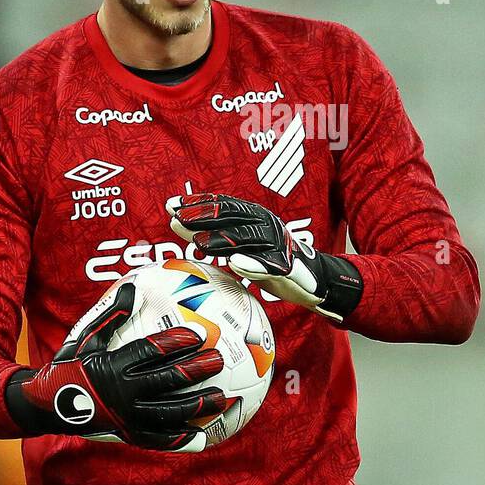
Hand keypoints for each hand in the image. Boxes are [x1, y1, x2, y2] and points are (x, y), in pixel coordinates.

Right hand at [13, 281, 226, 451]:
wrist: (47, 404)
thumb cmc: (71, 365)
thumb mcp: (87, 338)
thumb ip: (113, 315)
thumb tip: (133, 286)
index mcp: (113, 365)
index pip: (151, 352)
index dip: (176, 342)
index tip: (199, 334)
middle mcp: (122, 393)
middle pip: (167, 380)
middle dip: (196, 370)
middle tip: (219, 360)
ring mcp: (125, 418)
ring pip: (169, 412)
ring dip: (197, 404)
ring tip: (220, 397)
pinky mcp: (126, 435)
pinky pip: (157, 439)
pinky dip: (180, 439)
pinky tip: (201, 435)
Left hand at [165, 192, 362, 323]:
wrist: (312, 281)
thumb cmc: (272, 261)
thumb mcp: (241, 246)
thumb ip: (214, 235)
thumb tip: (176, 222)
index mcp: (255, 217)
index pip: (223, 205)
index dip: (197, 203)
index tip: (171, 204)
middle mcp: (266, 225)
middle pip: (232, 217)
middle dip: (204, 216)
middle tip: (177, 218)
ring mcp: (278, 245)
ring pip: (247, 238)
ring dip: (223, 239)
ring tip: (198, 242)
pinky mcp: (288, 266)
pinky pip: (269, 265)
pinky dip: (253, 264)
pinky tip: (236, 265)